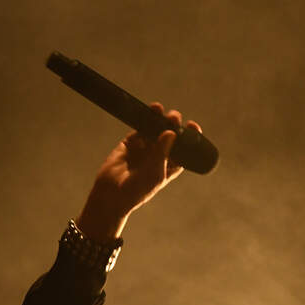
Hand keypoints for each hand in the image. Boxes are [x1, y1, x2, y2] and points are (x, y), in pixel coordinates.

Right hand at [76, 104, 201, 240]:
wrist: (111, 195)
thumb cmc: (138, 190)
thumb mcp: (155, 172)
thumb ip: (162, 151)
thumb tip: (170, 131)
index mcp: (171, 165)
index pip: (185, 148)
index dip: (190, 136)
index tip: (192, 126)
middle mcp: (160, 154)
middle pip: (170, 134)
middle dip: (173, 124)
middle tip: (173, 118)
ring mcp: (145, 148)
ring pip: (154, 129)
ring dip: (157, 118)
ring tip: (157, 109)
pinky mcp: (131, 143)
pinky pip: (139, 129)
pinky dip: (142, 122)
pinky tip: (145, 118)